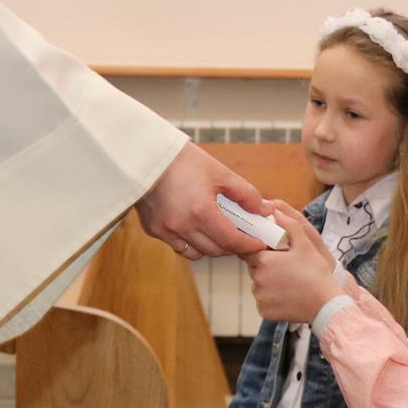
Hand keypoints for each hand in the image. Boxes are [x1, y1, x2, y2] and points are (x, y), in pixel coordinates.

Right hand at [136, 142, 268, 259]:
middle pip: (216, 250)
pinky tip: (196, 228)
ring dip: (211, 247)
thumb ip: (244, 193)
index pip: (232, 240)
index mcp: (201, 212)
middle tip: (241, 234)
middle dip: (232, 246)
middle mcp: (182, 226)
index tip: (258, 243)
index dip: (249, 244)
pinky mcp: (153, 230)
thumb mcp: (219, 172)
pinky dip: (191, 242)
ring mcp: (165, 230)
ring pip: (196, 252)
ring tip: (218, 231)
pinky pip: (178, 246)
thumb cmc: (182, 160)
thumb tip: (262, 209)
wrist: (145, 154)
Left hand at [247, 202, 341, 322]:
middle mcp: (257, 279)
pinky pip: (263, 301)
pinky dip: (271, 299)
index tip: (274, 254)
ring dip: (268, 283)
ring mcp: (260, 297)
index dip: (262, 251)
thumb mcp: (305, 244)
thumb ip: (289, 225)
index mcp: (264, 261)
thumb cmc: (316, 272)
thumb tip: (275, 212)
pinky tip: (287, 296)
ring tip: (288, 283)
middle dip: (265, 267)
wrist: (325, 304)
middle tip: (285, 268)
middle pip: (255, 269)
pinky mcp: (264, 312)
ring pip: (258, 285)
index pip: (251, 252)